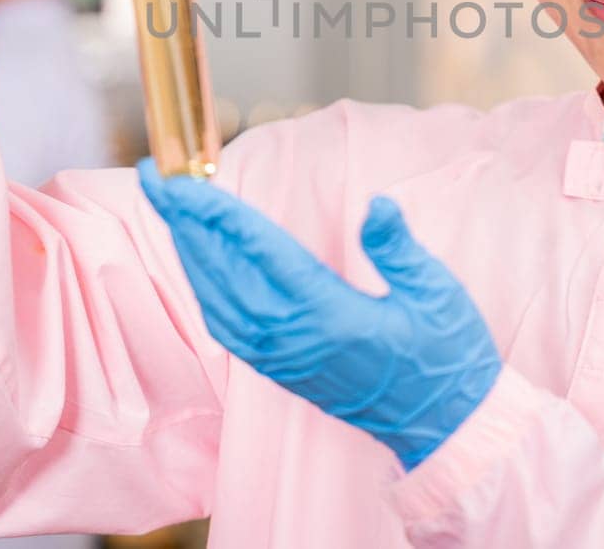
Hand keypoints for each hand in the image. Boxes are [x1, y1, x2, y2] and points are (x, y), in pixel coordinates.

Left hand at [136, 158, 501, 470]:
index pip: (259, 253)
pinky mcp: (282, 371)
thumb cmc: (447, 357)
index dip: (216, 212)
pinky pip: (228, 326)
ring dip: (189, 251)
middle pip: (223, 272)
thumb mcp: (437, 294)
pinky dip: (205, 287)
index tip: (181, 181)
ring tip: (171, 208)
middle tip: (156, 176)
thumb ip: (399, 248)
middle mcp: (296, 340)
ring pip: (218, 299)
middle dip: (184, 222)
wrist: (446, 427)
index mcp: (331, 316)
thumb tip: (377, 204)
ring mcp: (284, 359)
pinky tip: (200, 263)